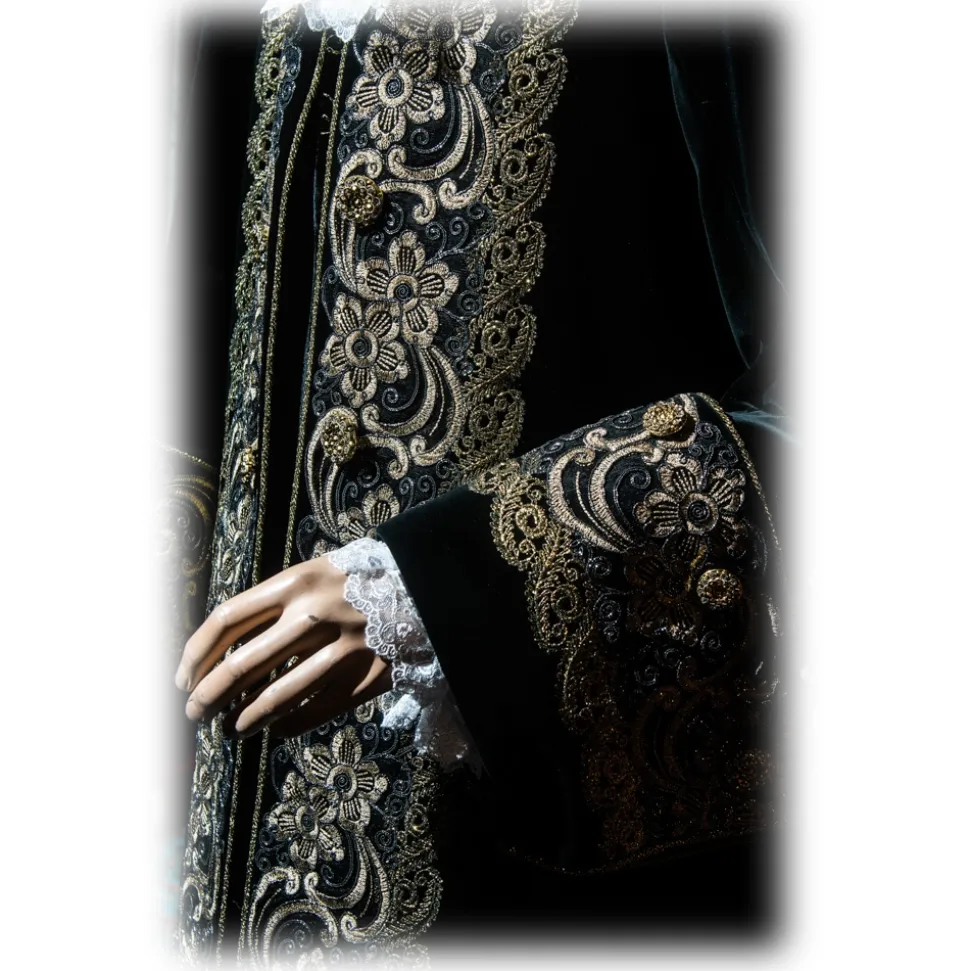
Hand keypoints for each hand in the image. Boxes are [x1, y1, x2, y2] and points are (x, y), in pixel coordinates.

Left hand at [174, 556, 391, 737]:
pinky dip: (287, 726)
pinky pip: (313, 712)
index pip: (226, 621)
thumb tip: (223, 647)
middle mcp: (313, 615)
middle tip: (195, 714)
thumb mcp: (316, 573)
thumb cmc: (359, 580)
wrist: (426, 588)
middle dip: (208, 697)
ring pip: (274, 698)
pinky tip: (275, 730)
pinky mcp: (364, 678)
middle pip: (240, 666)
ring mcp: (340, 650)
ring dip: (243, 720)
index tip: (182, 678)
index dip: (195, 654)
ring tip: (231, 730)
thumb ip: (274, 601)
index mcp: (295, 582)